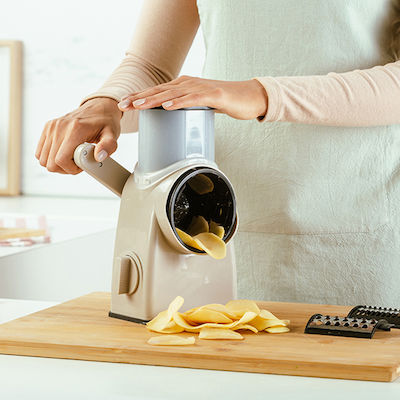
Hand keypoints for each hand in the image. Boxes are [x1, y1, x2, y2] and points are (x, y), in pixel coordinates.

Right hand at [36, 98, 121, 173]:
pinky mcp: (47, 128)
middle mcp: (59, 127)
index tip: (83, 164)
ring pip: (42, 159)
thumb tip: (99, 157)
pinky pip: (40, 152)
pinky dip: (50, 157)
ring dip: (57, 163)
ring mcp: (51, 127)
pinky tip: (64, 153)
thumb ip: (108, 146)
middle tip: (79, 162)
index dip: (71, 169)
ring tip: (72, 157)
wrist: (98, 108)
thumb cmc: (106, 123)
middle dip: (65, 168)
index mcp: (75, 129)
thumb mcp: (112, 135)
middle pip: (50, 163)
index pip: (61, 159)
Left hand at [117, 76, 267, 119]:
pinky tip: (167, 106)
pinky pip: (192, 99)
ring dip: (153, 100)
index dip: (139, 96)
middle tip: (123, 104)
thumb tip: (170, 115)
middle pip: (159, 91)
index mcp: (183, 86)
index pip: (157, 91)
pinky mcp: (212, 95)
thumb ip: (185, 106)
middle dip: (139, 98)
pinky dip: (178, 102)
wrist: (248, 97)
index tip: (124, 103)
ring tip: (138, 105)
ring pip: (172, 94)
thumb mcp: (199, 103)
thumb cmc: (224, 101)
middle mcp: (188, 83)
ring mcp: (199, 88)